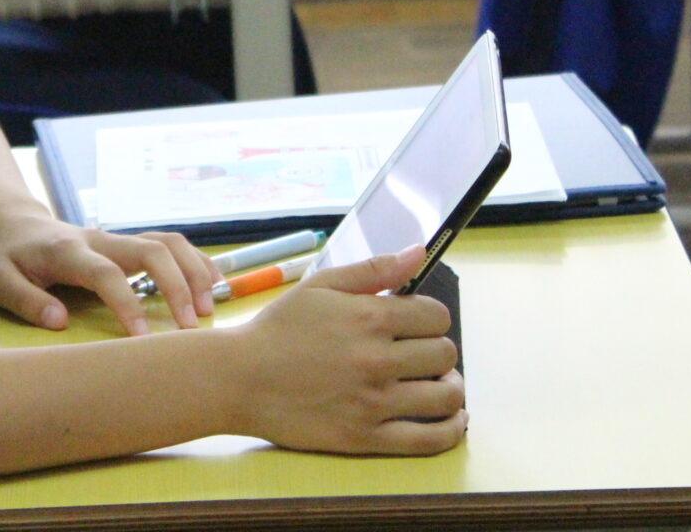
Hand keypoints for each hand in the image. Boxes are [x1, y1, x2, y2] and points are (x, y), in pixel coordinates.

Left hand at [0, 205, 220, 334]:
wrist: (12, 224)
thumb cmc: (6, 258)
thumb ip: (25, 300)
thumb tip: (59, 322)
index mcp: (67, 251)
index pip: (106, 273)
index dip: (126, 303)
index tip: (143, 339)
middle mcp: (99, 240)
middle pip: (151, 249)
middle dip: (177, 285)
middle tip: (191, 327)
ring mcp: (116, 239)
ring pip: (167, 242)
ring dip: (193, 271)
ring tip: (208, 310)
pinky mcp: (127, 244)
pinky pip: (170, 244)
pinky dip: (195, 262)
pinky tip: (212, 286)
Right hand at [227, 246, 465, 454]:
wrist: (239, 379)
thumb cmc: (278, 329)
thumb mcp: (319, 286)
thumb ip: (373, 269)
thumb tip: (420, 251)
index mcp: (368, 318)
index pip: (436, 316)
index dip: (430, 317)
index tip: (415, 323)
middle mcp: (377, 360)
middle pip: (445, 354)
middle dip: (436, 349)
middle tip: (417, 353)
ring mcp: (375, 402)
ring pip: (448, 395)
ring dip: (449, 386)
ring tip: (434, 383)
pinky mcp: (368, 438)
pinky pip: (431, 439)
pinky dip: (452, 428)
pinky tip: (451, 418)